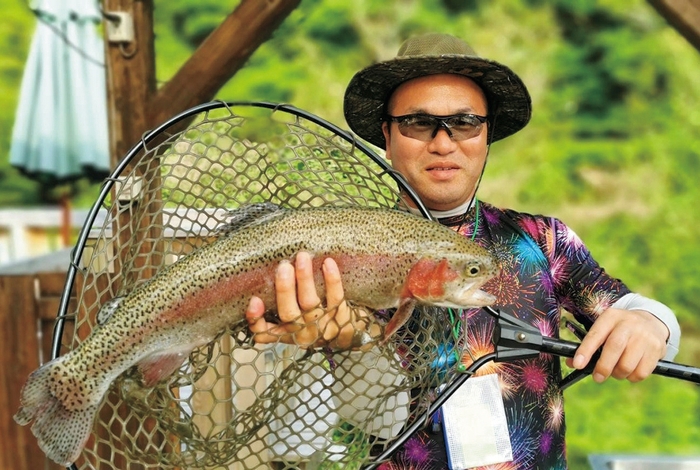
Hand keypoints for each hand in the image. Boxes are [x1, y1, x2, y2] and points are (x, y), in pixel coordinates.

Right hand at [245, 252, 376, 348]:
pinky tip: (328, 263)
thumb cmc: (316, 319)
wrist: (351, 332)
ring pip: (310, 303)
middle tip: (283, 267)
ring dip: (305, 279)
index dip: (256, 318)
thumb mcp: (295, 319)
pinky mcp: (341, 318)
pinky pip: (336, 298)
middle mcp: (302, 333)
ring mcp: (322, 327)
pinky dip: (332, 280)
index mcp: (286, 332)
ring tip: (302, 258)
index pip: (263, 332)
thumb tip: (268, 270)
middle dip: (284, 289)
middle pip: (289, 313)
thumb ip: (280, 302)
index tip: (254, 300)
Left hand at [568, 308, 668, 382]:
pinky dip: (631, 377)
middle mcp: (629, 324)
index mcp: (611, 317)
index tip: (578, 364)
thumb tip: (572, 363)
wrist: (651, 322)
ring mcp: (645, 336)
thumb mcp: (605, 328)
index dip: (586, 350)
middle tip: (597, 377)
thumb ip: (589, 344)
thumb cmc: (620, 330)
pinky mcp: (657, 349)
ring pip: (627, 364)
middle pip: (614, 348)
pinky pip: (641, 373)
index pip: (596, 334)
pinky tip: (630, 370)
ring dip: (618, 374)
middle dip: (603, 367)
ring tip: (616, 371)